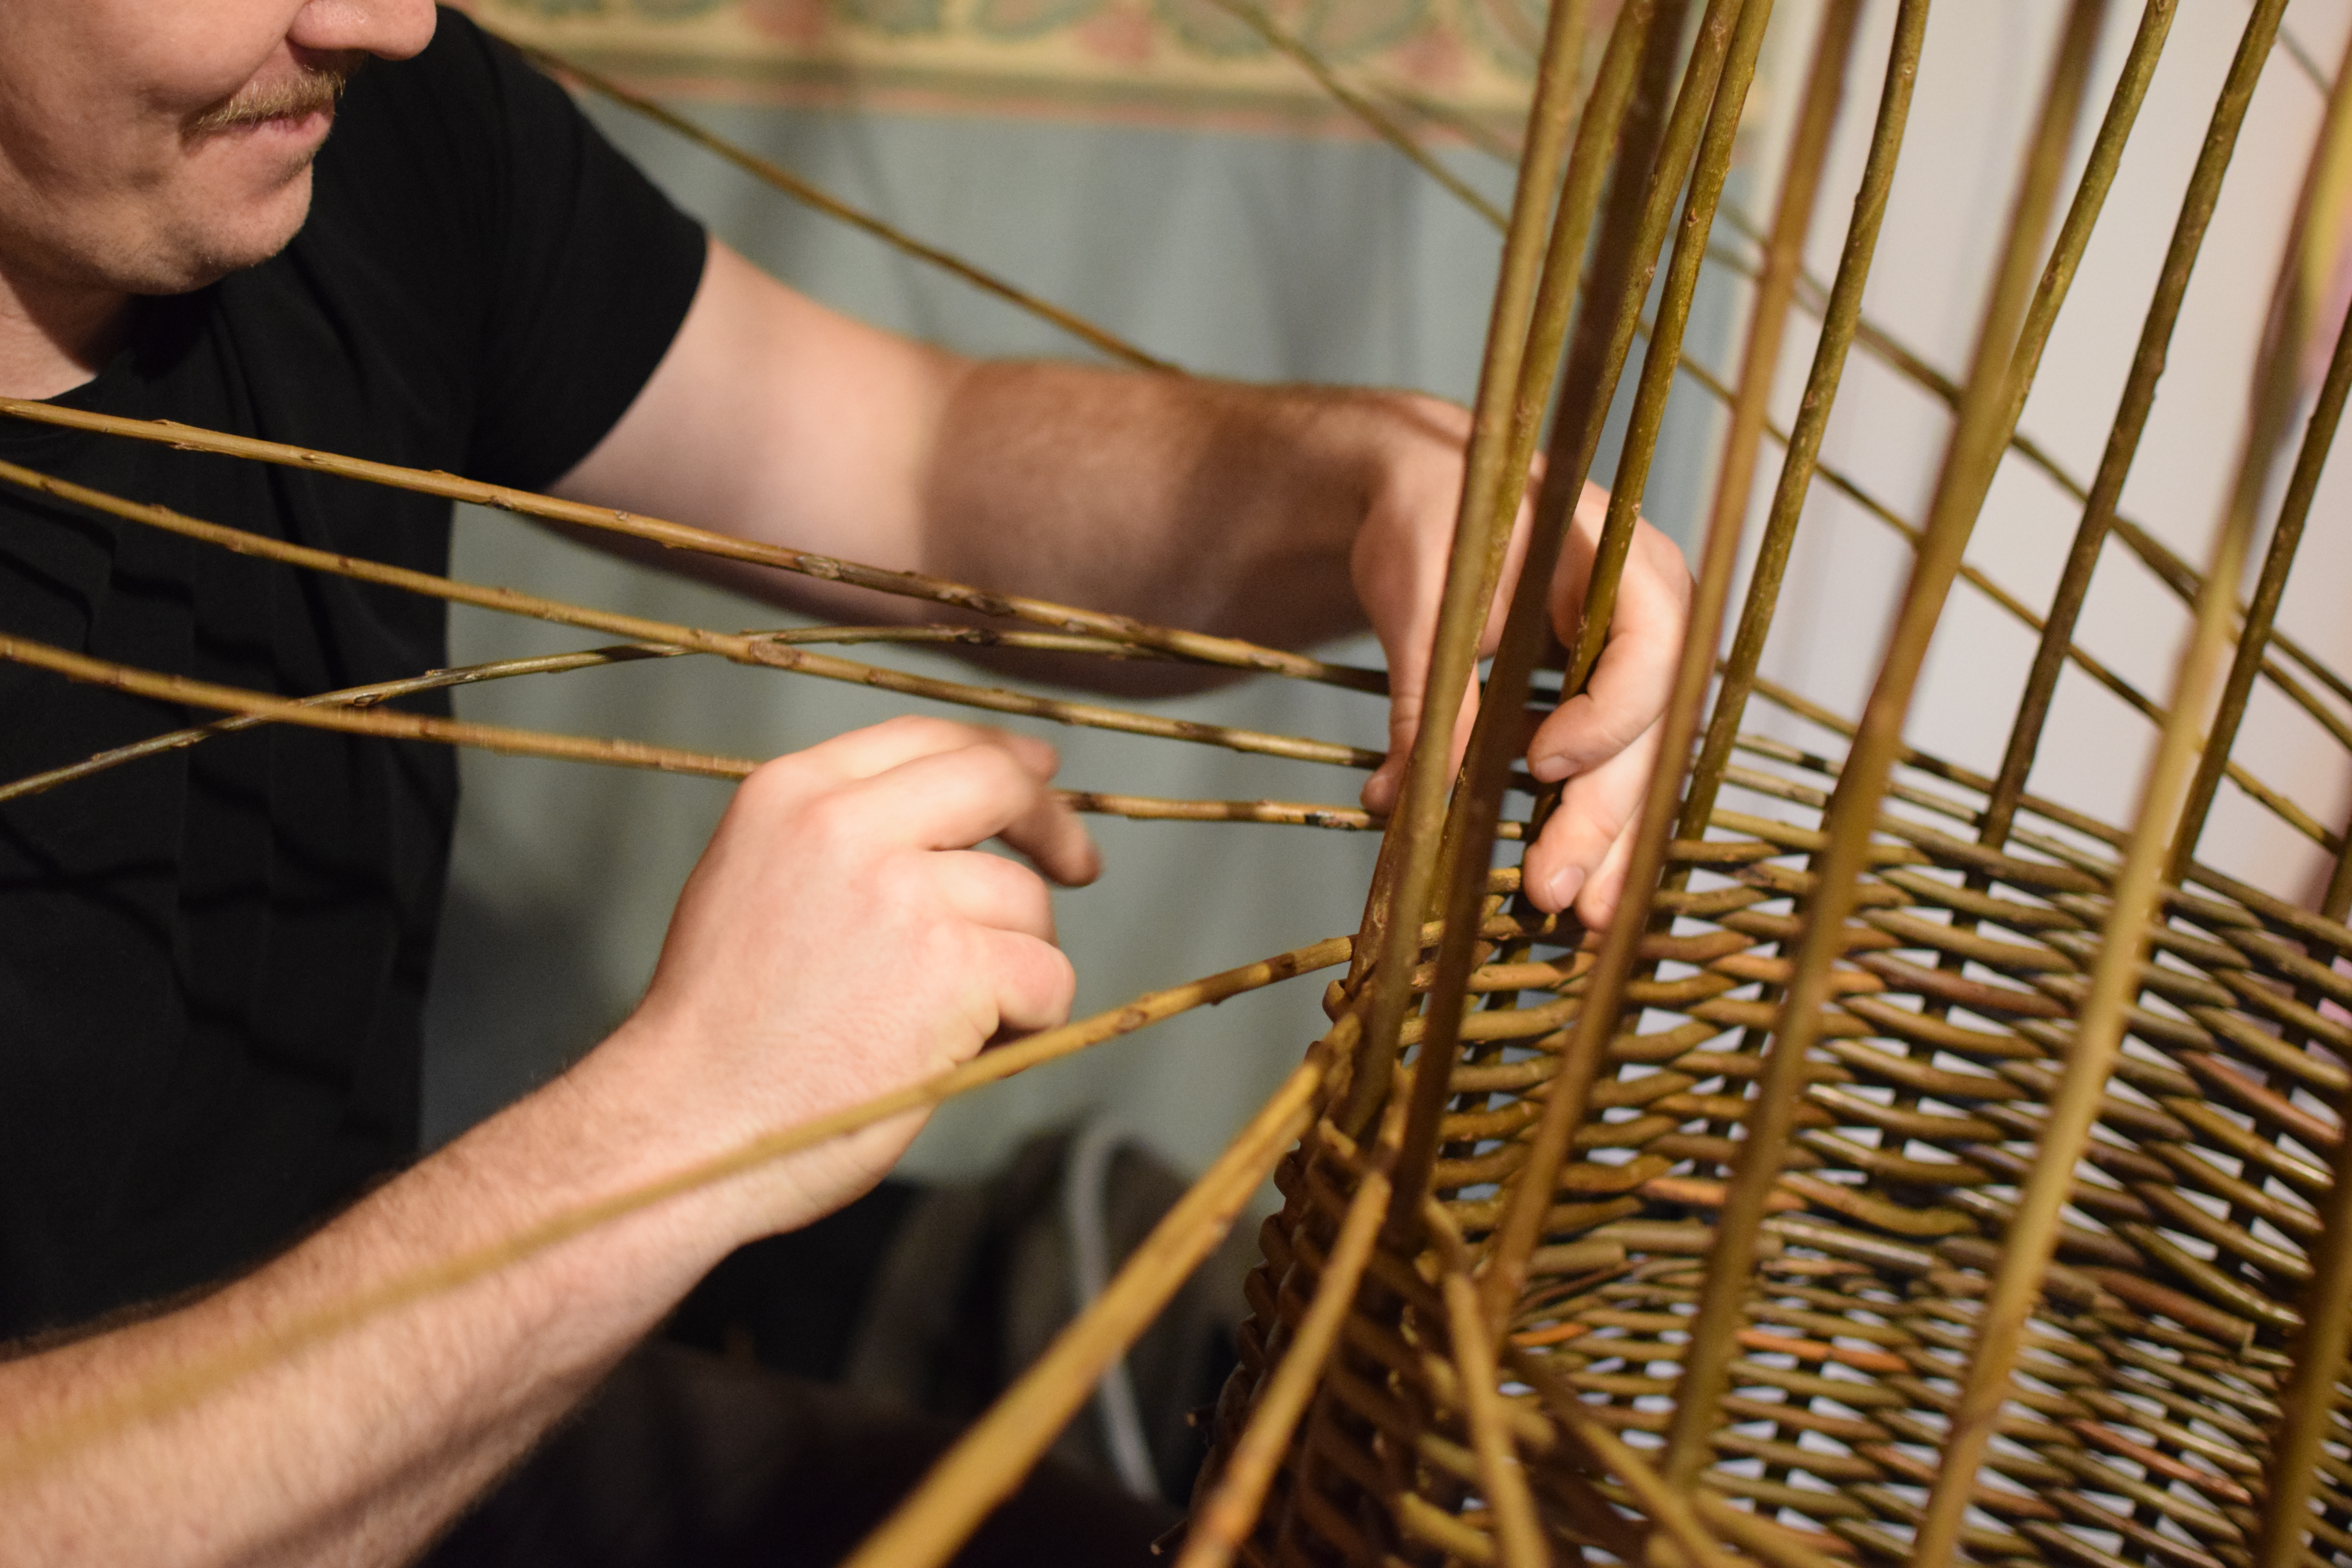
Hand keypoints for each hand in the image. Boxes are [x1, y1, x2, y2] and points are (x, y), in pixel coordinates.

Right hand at [612, 716, 1099, 1232]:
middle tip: (1079, 864)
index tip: (1041, 774)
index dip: (998, 753)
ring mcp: (902, 894)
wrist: (688, 1124)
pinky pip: (1045, 974)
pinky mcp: (952, 967)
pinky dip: (1032, 1016)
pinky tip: (975, 1046)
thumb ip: (837, 836)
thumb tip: (952, 822)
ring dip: (1017, 959)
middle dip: (1052, 823)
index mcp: (790, 794)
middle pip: (996, 782)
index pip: (924, 736)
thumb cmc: (722, 1029)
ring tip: (954, 1016)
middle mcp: (844, 826)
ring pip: (1024, 898)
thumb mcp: (753, 882)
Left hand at [1352, 415, 1690, 930]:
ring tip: (1578, 921)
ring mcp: (1642, 665)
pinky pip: (1616, 774)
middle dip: (1602, 818)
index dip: (1605, 719)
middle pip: (1651, 731)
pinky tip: (1579, 896)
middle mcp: (1656, 615)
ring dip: (1610, 846)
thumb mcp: (1422, 588)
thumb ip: (1429, 682)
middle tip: (1550, 892)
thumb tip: (1401, 791)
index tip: (1539, 765)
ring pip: (1642, 768)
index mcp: (1623, 559)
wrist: (1433, 492)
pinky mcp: (1611, 706)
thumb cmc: (1433, 514)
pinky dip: (1595, 833)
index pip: (1650, 649)